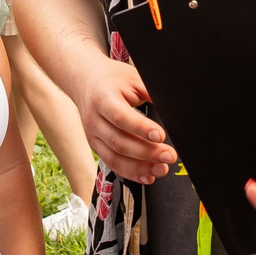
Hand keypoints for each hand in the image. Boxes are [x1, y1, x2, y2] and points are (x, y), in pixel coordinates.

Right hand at [76, 52, 173, 183]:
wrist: (85, 81)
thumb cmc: (112, 80)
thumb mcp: (132, 78)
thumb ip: (149, 91)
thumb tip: (170, 109)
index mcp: (103, 98)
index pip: (121, 117)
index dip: (141, 128)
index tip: (161, 135)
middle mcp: (94, 119)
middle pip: (119, 142)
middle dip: (147, 152)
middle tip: (169, 155)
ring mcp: (93, 135)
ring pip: (115, 158)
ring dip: (140, 167)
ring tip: (162, 169)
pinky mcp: (96, 146)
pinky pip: (113, 164)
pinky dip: (131, 173)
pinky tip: (148, 176)